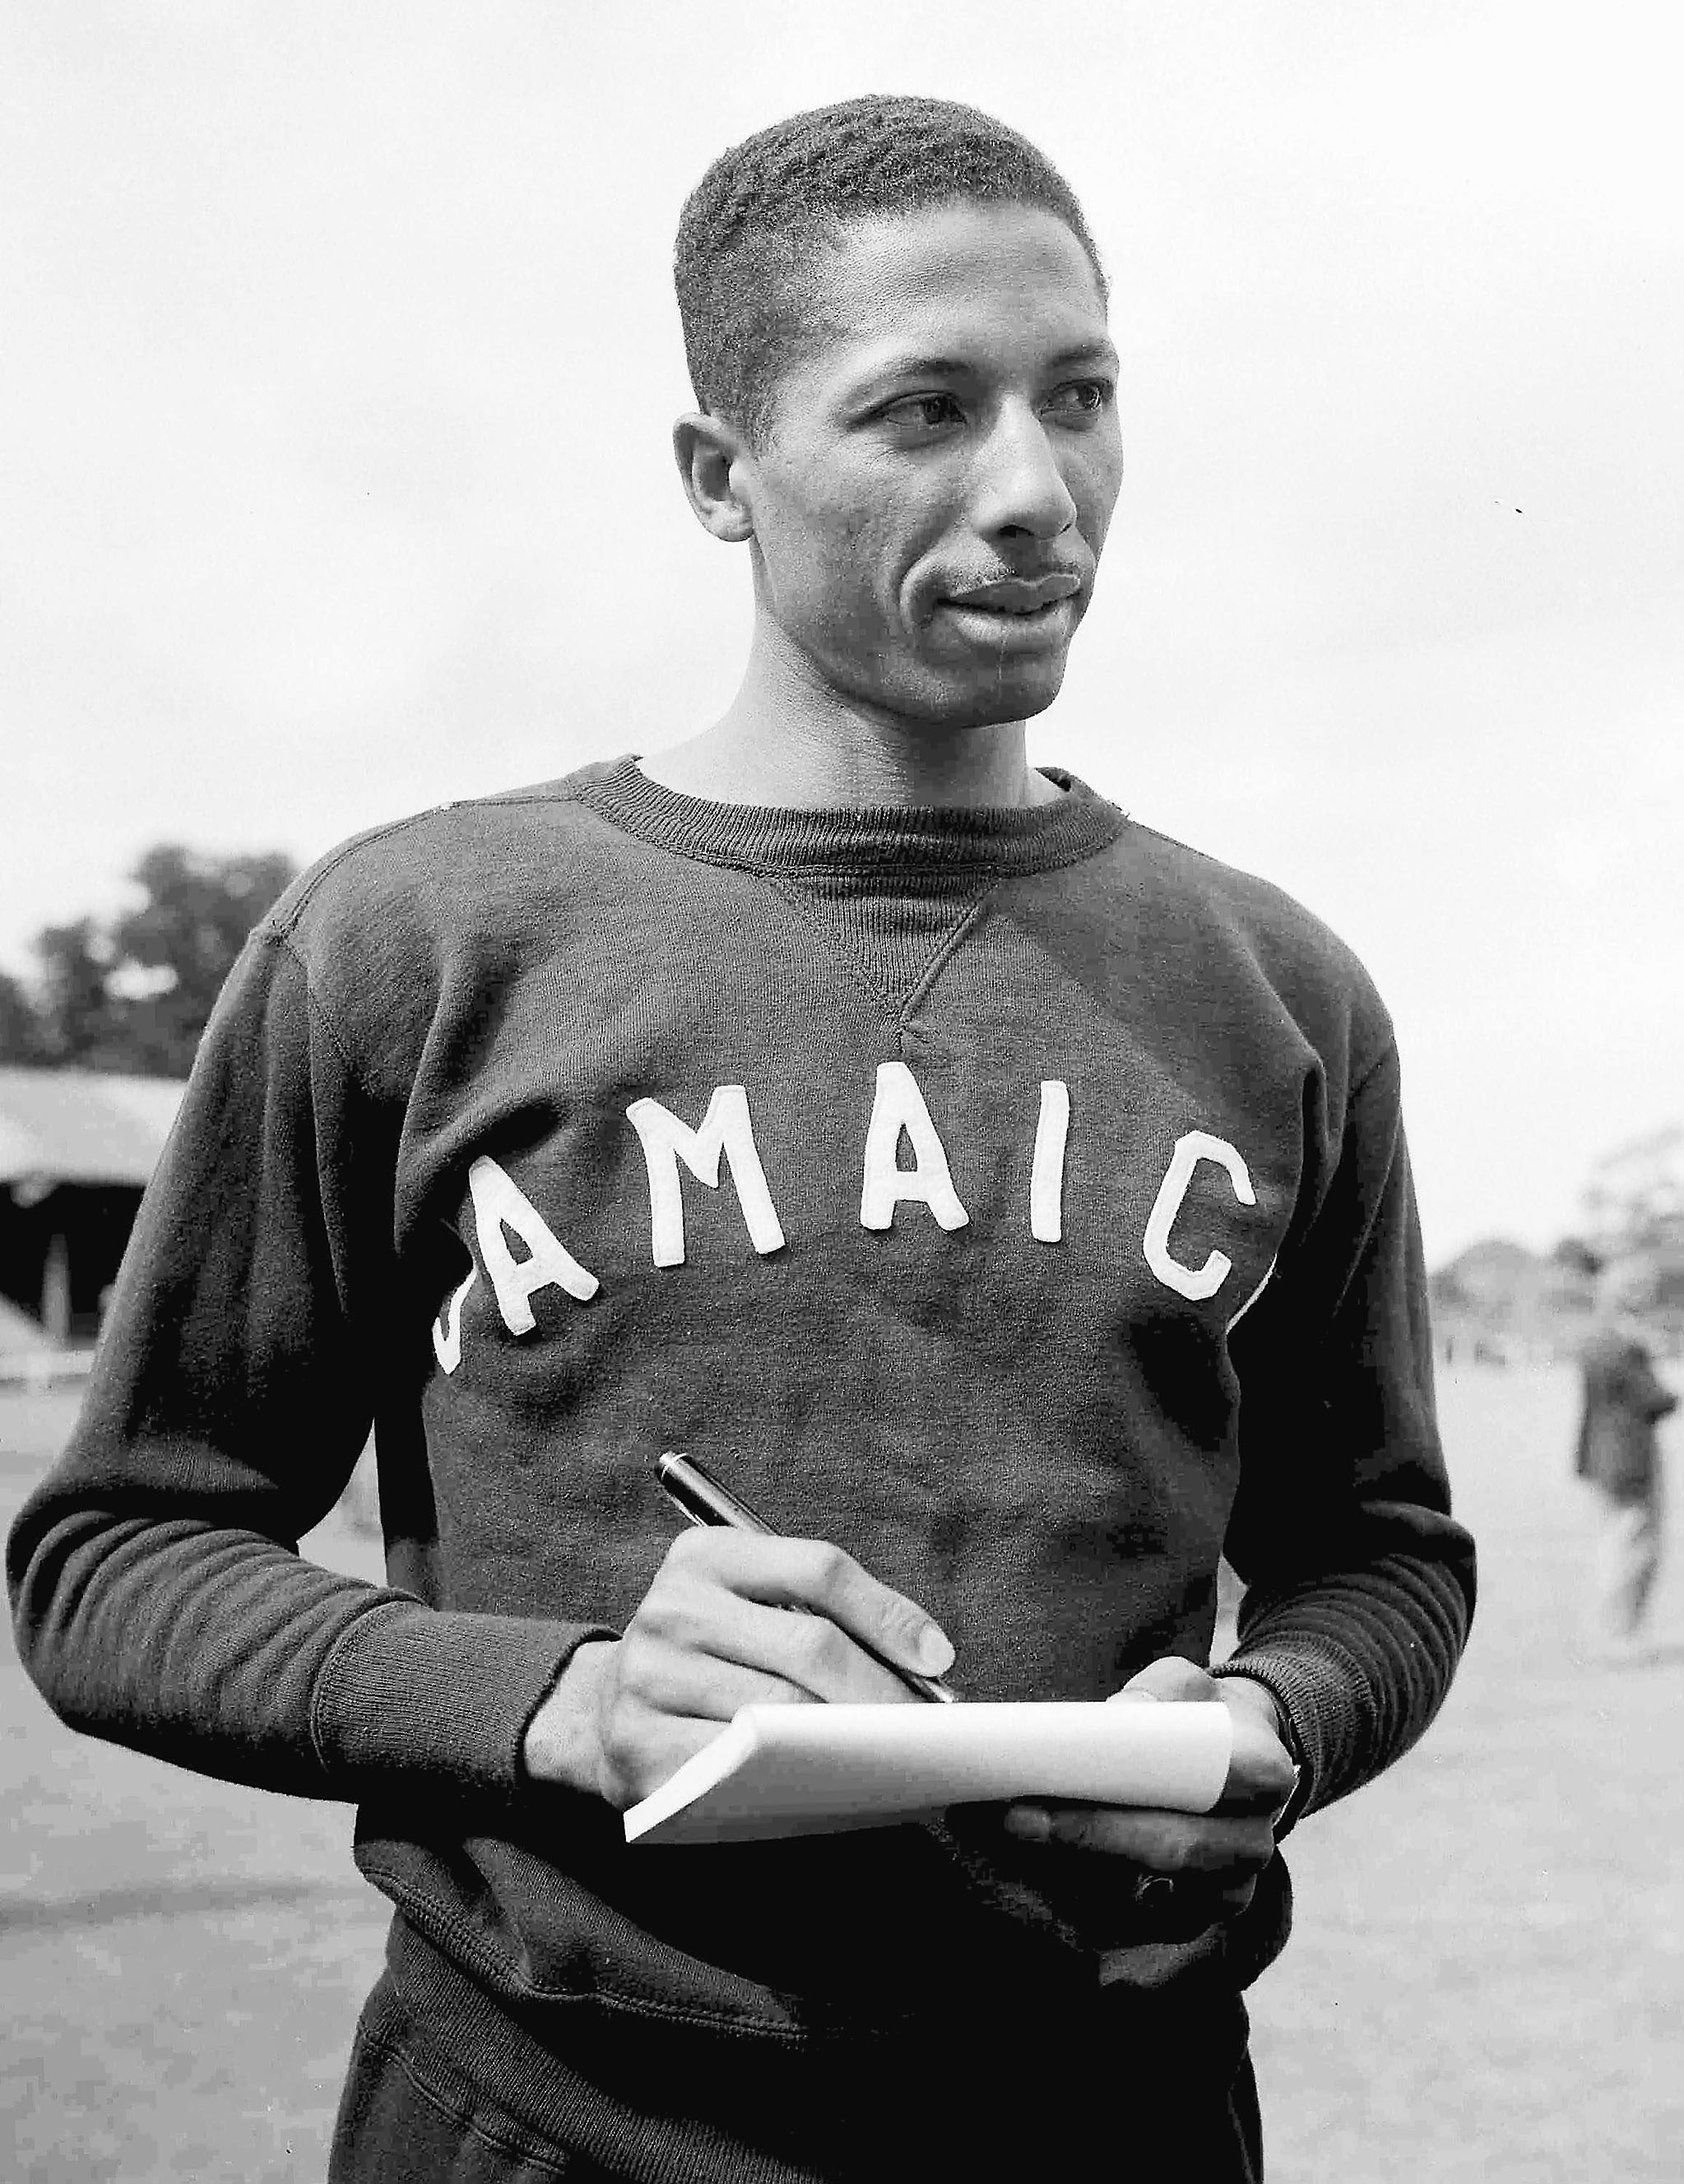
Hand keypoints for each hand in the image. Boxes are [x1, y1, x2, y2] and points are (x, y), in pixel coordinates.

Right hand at [521, 1528, 954, 1808]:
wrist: (601, 1712)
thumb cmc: (707, 1655)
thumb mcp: (747, 1604)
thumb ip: (822, 1613)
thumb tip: (926, 1658)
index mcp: (705, 1556)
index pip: (818, 1569)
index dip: (888, 1613)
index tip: (938, 1657)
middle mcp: (673, 1607)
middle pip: (808, 1644)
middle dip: (882, 1691)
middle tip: (928, 1727)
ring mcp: (649, 1677)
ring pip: (780, 1711)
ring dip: (849, 1740)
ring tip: (893, 1755)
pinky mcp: (640, 1747)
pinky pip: (736, 1765)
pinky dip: (791, 1779)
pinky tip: (828, 1786)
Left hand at [997, 1656, 1297, 1932]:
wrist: (1237, 1760)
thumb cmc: (1202, 1717)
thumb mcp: (1188, 1683)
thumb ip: (1161, 1690)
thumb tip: (1119, 1718)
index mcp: (1263, 1773)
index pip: (1198, 1785)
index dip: (1127, 1790)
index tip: (1051, 1782)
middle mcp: (1254, 1842)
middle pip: (1168, 1849)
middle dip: (1083, 1835)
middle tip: (1009, 1816)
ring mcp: (1229, 1890)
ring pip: (1150, 1894)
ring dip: (1075, 1870)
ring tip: (1007, 1834)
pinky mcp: (1196, 1917)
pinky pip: (1138, 1922)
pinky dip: (1085, 1898)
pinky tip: (1036, 1868)